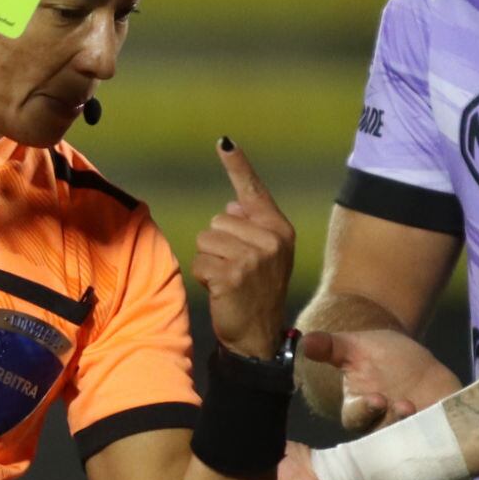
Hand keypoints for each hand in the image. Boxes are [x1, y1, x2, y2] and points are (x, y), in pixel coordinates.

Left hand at [193, 141, 295, 357]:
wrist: (258, 337)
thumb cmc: (257, 292)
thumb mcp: (264, 256)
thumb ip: (251, 227)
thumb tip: (232, 205)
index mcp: (279, 229)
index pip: (253, 190)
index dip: (237, 164)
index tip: (224, 142)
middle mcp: (271, 239)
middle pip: (217, 220)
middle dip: (217, 245)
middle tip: (235, 270)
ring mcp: (253, 258)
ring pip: (205, 239)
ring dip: (209, 261)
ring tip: (228, 280)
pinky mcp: (232, 275)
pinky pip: (199, 262)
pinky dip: (203, 277)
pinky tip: (221, 291)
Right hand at [298, 326, 460, 430]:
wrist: (414, 362)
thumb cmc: (379, 356)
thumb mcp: (356, 347)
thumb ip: (330, 347)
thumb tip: (304, 341)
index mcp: (359, 409)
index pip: (358, 417)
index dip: (366, 411)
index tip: (377, 399)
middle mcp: (382, 426)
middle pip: (385, 434)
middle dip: (394, 422)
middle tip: (405, 406)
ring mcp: (410, 431)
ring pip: (411, 439)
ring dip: (416, 427)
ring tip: (420, 407)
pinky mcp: (437, 430)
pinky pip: (441, 438)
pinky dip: (446, 432)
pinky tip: (454, 421)